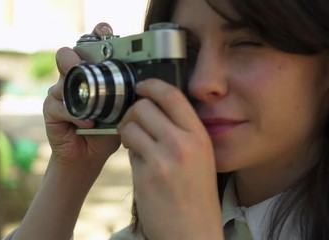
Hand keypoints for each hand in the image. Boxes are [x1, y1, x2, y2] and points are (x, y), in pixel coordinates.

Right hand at [44, 22, 119, 173]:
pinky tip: (88, 123)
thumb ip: (126, 96)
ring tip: (91, 103)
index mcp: (91, 74)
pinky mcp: (51, 109)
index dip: (95, 36)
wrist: (90, 156)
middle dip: (77, 58)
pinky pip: (60, 106)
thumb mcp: (121, 111)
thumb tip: (143, 83)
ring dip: (77, 91)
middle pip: (68, 55)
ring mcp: (59, 92)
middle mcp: (73, 78)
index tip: (105, 32)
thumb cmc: (106, 130)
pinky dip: (76, 115)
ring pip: (62, 80)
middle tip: (85, 66)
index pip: (90, 47)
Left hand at [118, 79, 222, 238]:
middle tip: (133, 123)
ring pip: (130, 125)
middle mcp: (182, 144)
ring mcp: (162, 159)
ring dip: (126, 131)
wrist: (192, 232)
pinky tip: (139, 164)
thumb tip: (155, 111)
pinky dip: (128, 152)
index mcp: (199, 137)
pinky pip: (128, 150)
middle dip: (132, 111)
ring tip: (134, 144)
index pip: (171, 95)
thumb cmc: (197, 197)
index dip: (151, 85)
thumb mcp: (202, 159)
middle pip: (143, 106)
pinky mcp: (145, 175)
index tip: (142, 87)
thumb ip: (183, 133)